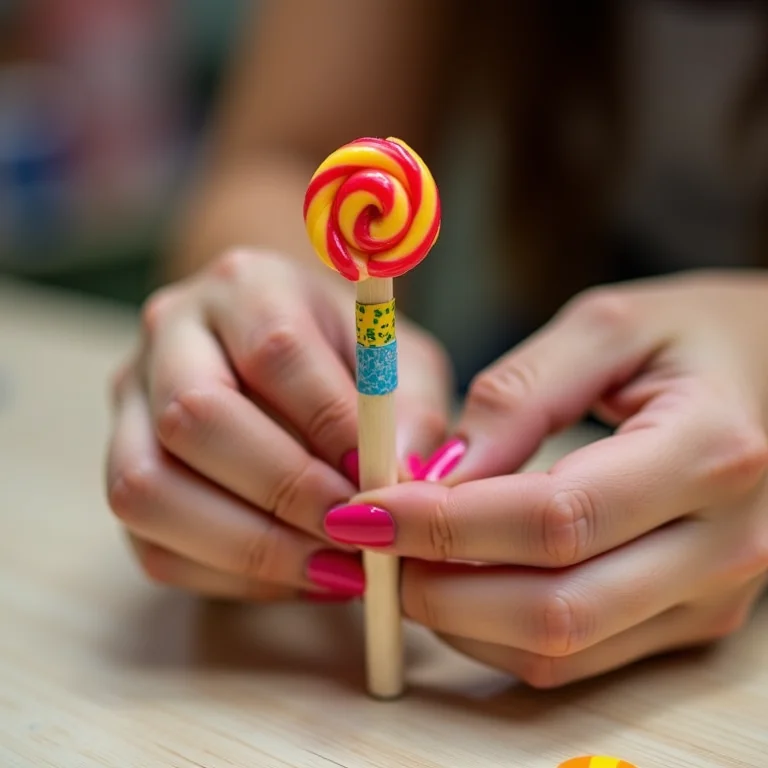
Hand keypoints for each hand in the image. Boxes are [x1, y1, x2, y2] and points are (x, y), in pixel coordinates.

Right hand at [105, 248, 451, 601]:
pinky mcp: (121, 467)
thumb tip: (404, 479)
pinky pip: (152, 543)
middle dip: (285, 491)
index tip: (381, 480)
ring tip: (332, 568)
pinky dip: (229, 575)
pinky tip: (296, 572)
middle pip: (194, 416)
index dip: (329, 425)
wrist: (280, 348)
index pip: (276, 352)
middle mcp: (172, 333)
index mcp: (246, 285)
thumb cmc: (348, 354)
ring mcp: (131, 401)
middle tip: (354, 533)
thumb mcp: (398, 359)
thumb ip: (410, 409)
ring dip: (249, 546)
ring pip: (147, 487)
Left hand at [325, 271, 767, 685]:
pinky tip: (458, 583)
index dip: (445, 524)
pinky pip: (576, 656)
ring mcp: (713, 596)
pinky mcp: (691, 620)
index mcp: (710, 450)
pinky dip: (496, 632)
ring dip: (459, 619)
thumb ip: (520, 392)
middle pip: (555, 607)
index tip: (364, 509)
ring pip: (560, 649)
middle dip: (440, 587)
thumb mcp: (607, 327)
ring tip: (402, 560)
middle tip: (371, 545)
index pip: (556, 518)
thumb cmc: (693, 338)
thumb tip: (438, 473)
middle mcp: (725, 543)